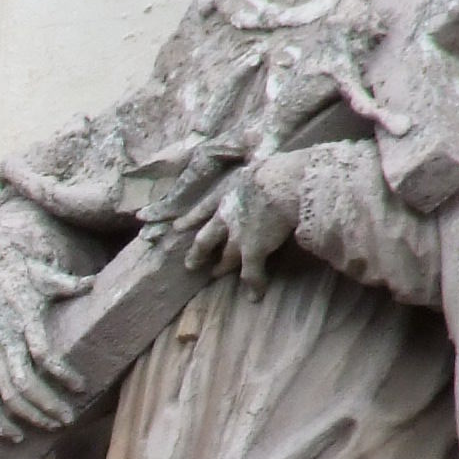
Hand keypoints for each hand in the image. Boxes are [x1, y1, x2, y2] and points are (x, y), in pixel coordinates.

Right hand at [0, 219, 94, 427]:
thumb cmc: (19, 274)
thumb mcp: (44, 274)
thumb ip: (68, 283)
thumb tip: (94, 282)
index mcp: (22, 320)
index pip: (41, 353)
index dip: (61, 373)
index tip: (81, 386)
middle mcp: (3, 342)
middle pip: (22, 383)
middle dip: (45, 405)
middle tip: (69, 418)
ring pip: (5, 396)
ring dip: (28, 416)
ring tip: (52, 426)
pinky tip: (14, 435)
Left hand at [189, 154, 302, 292]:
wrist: (280, 184)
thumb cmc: (274, 169)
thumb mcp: (257, 163)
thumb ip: (255, 169)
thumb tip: (264, 162)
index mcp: (227, 193)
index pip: (204, 207)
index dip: (191, 218)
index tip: (178, 227)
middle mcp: (226, 216)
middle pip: (206, 237)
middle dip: (198, 251)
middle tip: (190, 264)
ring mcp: (237, 236)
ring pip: (225, 256)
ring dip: (221, 266)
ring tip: (215, 275)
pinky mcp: (252, 251)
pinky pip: (251, 273)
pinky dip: (254, 284)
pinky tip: (254, 296)